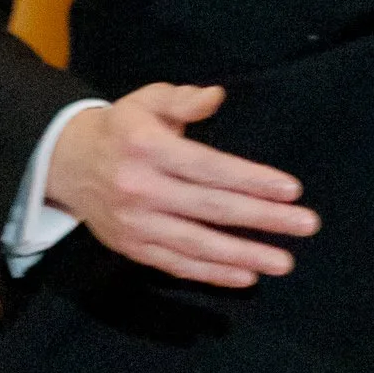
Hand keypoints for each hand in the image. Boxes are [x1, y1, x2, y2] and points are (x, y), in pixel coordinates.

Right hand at [45, 85, 318, 288]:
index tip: (292, 190)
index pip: (209, 167)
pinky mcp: (132, 247)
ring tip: (284, 261)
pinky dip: (212, 273)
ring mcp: (135, 223)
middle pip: (211, 207)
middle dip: (262, 219)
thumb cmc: (123, 128)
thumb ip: (182, 100)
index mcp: (147, 148)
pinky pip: (177, 264)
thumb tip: (215, 96)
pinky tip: (246, 275)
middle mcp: (140, 188)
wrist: (67, 163)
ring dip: (243, 254)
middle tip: (306, 225)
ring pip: (196, 243)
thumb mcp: (147, 100)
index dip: (251, 180)